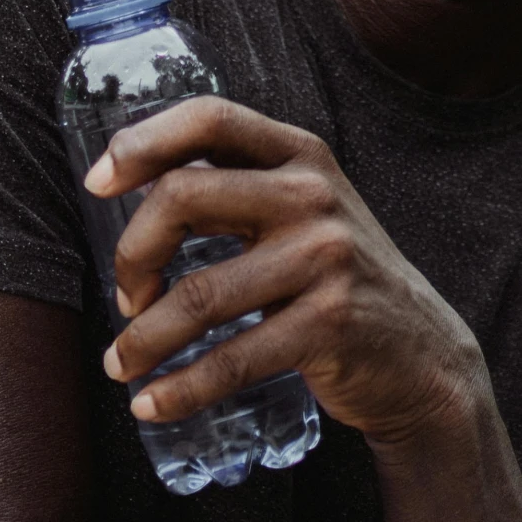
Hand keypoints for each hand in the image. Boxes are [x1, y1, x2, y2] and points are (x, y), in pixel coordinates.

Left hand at [84, 98, 486, 448]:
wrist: (422, 356)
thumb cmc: (337, 280)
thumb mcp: (302, 214)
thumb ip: (238, 192)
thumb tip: (130, 197)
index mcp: (300, 154)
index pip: (210, 118)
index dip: (142, 142)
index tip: (98, 182)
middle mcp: (314, 194)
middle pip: (183, 196)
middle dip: (131, 253)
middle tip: (126, 297)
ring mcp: (326, 257)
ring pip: (198, 293)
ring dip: (143, 339)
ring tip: (122, 365)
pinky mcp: (330, 323)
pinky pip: (231, 358)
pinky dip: (180, 388)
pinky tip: (152, 403)